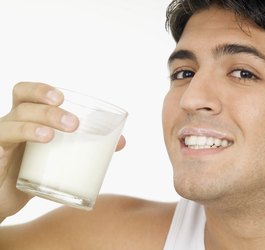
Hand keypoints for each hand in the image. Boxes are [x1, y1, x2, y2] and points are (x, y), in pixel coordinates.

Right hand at [0, 82, 79, 220]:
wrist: (6, 199)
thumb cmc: (35, 171)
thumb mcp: (59, 156)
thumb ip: (88, 145)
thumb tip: (121, 141)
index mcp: (27, 118)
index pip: (26, 93)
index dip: (40, 90)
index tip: (62, 97)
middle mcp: (12, 124)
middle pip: (23, 104)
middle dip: (48, 110)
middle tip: (74, 123)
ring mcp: (1, 140)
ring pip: (14, 121)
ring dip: (38, 123)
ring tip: (55, 135)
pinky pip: (2, 141)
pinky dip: (23, 136)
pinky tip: (42, 141)